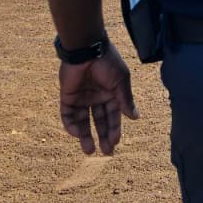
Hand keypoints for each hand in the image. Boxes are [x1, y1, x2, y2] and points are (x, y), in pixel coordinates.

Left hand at [58, 41, 138, 155]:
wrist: (86, 49)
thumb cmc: (107, 63)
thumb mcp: (121, 82)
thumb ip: (125, 100)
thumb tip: (135, 117)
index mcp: (111, 93)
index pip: (113, 115)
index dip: (115, 128)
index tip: (115, 142)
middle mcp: (97, 97)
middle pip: (99, 120)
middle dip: (103, 136)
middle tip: (106, 152)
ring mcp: (82, 97)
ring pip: (83, 121)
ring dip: (85, 136)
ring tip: (89, 150)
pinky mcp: (67, 97)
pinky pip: (68, 114)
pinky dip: (71, 125)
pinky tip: (77, 134)